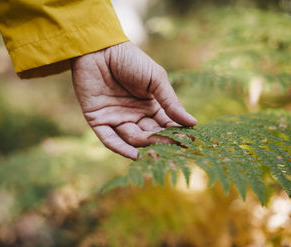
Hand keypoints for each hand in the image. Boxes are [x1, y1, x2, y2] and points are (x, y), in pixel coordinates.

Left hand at [71, 41, 195, 159]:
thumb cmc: (130, 59)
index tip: (187, 140)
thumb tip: (192, 122)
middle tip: (171, 145)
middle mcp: (134, 116)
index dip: (175, 133)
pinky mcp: (98, 120)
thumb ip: (170, 102)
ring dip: (143, 141)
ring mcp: (116, 119)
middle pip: (150, 136)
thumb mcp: (155, 79)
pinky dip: (121, 148)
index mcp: (150, 107)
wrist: (100, 48)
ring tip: (152, 141)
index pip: (165, 126)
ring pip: (132, 139)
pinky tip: (134, 155)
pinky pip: (109, 139)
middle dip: (160, 140)